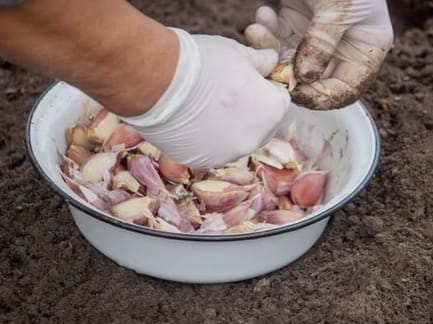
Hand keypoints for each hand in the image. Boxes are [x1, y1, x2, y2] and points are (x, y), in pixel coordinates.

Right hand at [119, 28, 290, 167]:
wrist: (154, 80)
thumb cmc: (201, 62)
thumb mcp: (240, 53)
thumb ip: (262, 62)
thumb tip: (272, 60)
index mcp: (273, 112)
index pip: (279, 98)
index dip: (263, 86)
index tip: (245, 77)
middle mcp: (255, 140)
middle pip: (260, 123)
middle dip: (249, 109)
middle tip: (224, 90)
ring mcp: (227, 154)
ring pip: (234, 138)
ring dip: (226, 126)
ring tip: (202, 104)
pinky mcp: (199, 161)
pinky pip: (209, 149)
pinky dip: (203, 137)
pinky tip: (188, 118)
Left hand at [243, 0, 393, 109]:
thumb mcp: (337, 8)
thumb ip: (321, 44)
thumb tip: (303, 79)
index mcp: (367, 47)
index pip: (347, 88)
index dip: (322, 96)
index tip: (293, 92)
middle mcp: (345, 45)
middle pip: (315, 77)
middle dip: (287, 71)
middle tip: (266, 65)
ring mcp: (320, 34)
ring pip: (291, 59)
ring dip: (271, 49)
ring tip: (257, 31)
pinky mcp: (299, 20)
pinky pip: (280, 38)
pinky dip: (267, 31)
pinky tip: (263, 15)